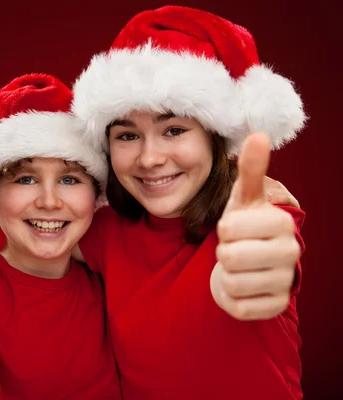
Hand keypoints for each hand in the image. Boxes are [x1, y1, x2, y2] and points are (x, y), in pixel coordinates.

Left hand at [211, 133, 300, 320]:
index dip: (223, 230)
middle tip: (235, 249)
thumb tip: (258, 134)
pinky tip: (242, 286)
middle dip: (223, 253)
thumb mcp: (244, 199)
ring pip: (231, 282)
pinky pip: (237, 306)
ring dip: (226, 275)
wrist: (251, 263)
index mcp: (282, 222)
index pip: (229, 229)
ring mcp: (285, 282)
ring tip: (238, 267)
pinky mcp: (275, 307)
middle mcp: (291, 252)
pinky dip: (229, 297)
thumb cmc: (245, 227)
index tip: (234, 229)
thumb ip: (250, 171)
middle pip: (229, 257)